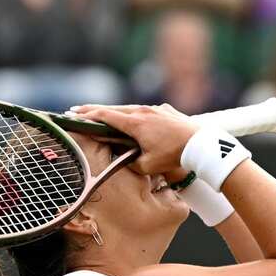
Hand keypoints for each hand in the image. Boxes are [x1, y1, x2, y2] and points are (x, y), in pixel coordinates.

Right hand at [72, 103, 197, 174]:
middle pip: (113, 109)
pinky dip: (132, 114)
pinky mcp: (165, 110)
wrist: (200, 145)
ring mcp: (155, 109)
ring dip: (114, 112)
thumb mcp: (147, 166)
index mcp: (135, 123)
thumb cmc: (173, 156)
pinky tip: (130, 119)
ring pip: (129, 109)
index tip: (74, 114)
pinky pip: (144, 111)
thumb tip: (123, 160)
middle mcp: (143, 111)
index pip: (105, 116)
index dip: (88, 115)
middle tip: (77, 110)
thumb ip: (130, 163)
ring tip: (101, 114)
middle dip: (94, 110)